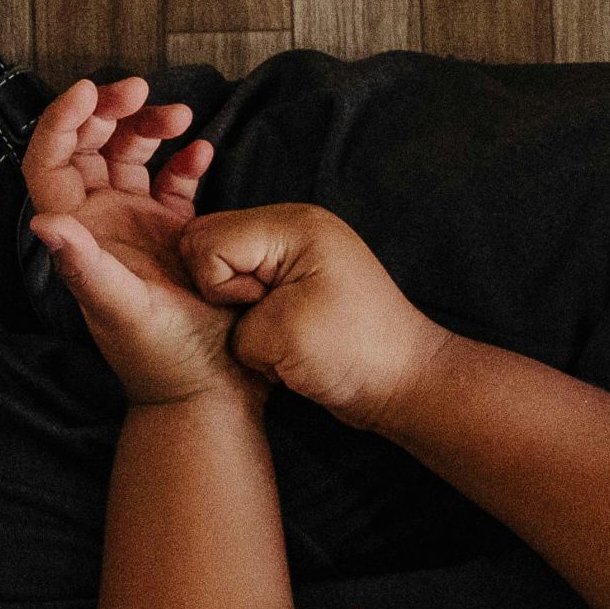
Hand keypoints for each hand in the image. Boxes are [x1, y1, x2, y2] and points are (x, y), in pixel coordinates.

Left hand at [23, 78, 246, 407]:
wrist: (211, 393)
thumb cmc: (162, 360)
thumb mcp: (122, 311)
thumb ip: (84, 267)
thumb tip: (43, 223)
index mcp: (77, 234)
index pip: (49, 163)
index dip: (61, 121)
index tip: (92, 91)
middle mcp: (100, 224)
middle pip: (87, 147)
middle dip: (108, 110)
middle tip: (139, 88)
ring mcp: (137, 226)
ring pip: (130, 155)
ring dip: (149, 126)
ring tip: (181, 115)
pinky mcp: (176, 232)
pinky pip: (174, 180)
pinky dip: (185, 159)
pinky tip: (201, 151)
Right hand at [183, 203, 447, 429]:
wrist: (402, 382)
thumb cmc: (352, 354)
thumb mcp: (279, 333)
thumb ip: (229, 313)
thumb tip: (223, 316)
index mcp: (290, 226)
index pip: (207, 241)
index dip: (218, 285)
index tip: (262, 308)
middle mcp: (289, 229)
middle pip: (207, 248)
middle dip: (221, 292)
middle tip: (263, 318)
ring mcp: (291, 255)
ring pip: (220, 273)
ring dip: (235, 311)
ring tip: (276, 331)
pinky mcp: (291, 283)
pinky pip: (241, 291)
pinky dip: (250, 320)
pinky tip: (281, 337)